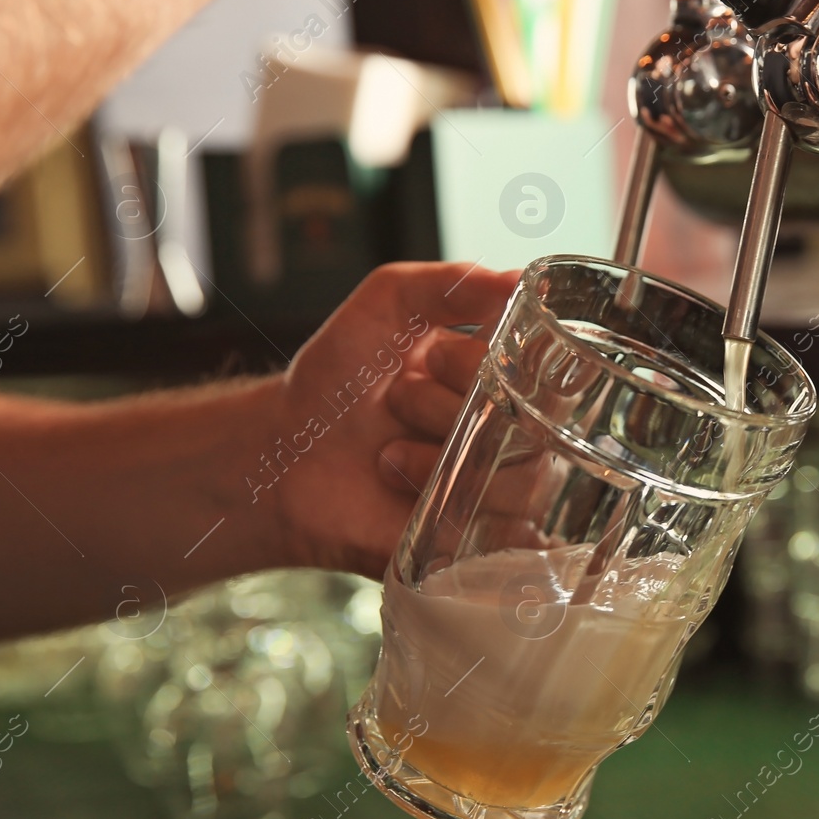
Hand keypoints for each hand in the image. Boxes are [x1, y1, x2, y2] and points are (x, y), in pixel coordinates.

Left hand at [265, 261, 519, 577]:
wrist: (282, 458)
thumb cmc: (334, 382)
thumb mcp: (386, 305)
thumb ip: (449, 285)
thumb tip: (518, 280)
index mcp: (498, 376)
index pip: (537, 370)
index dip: (478, 365)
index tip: (428, 360)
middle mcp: (507, 430)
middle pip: (530, 424)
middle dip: (447, 409)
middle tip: (395, 401)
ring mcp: (496, 486)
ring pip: (520, 478)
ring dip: (439, 458)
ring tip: (388, 453)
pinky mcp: (478, 538)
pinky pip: (503, 530)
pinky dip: (445, 504)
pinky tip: (400, 490)